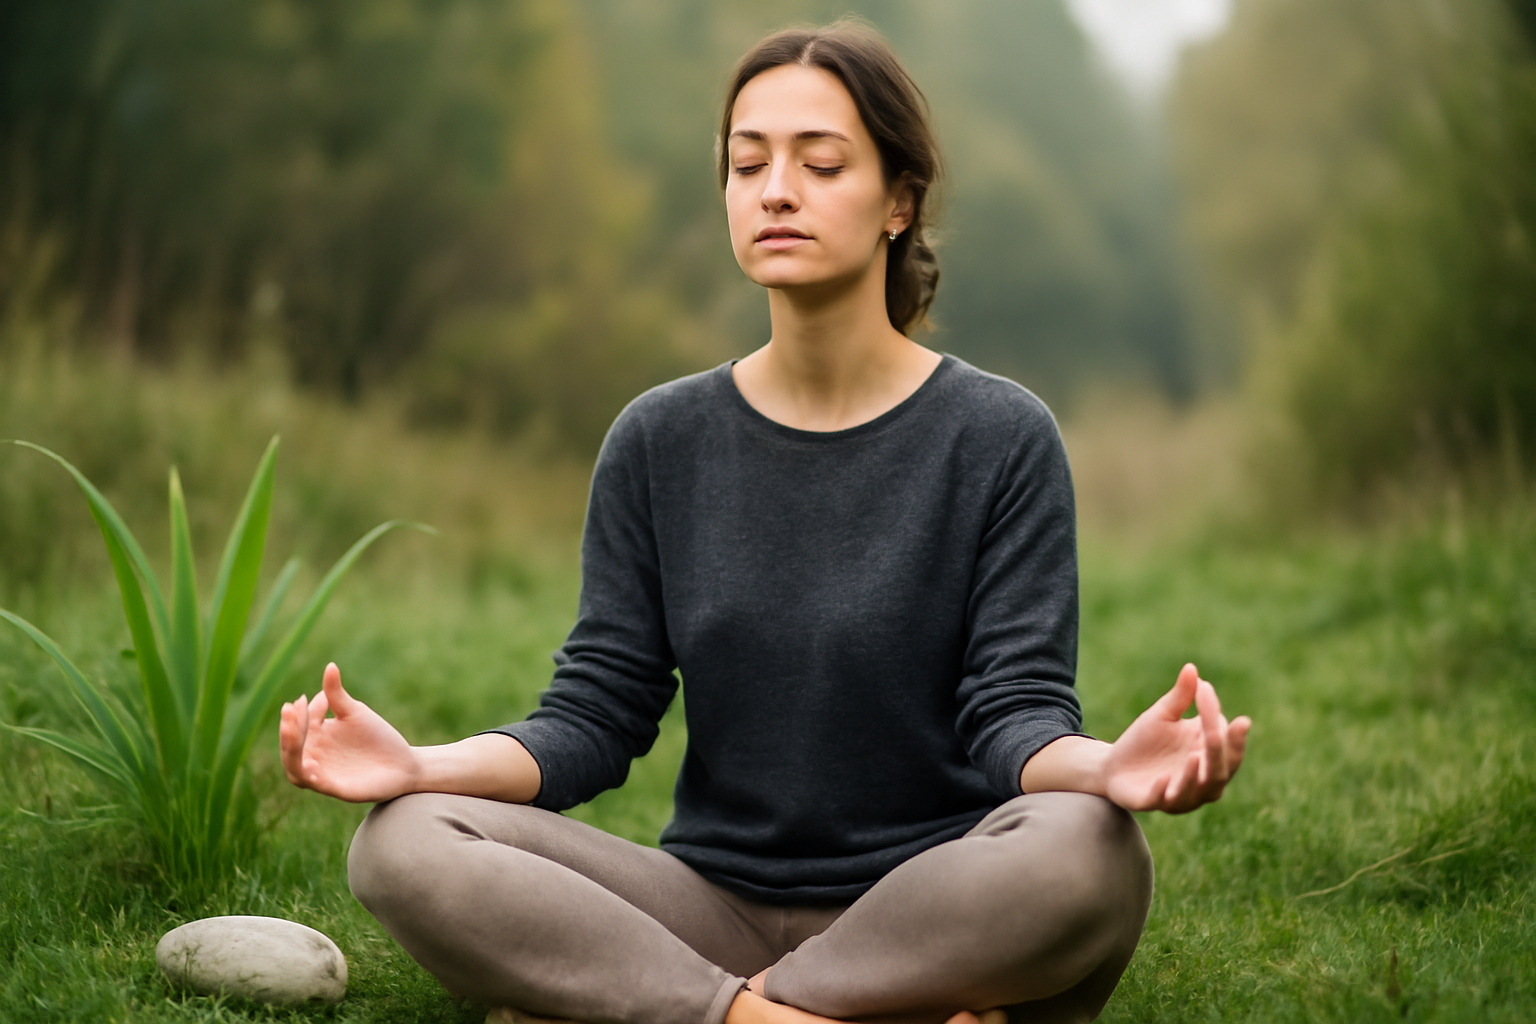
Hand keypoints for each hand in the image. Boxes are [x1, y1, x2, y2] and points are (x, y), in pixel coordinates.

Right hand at [279, 662, 420, 802]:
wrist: (403, 762)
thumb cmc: (376, 737)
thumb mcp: (354, 712)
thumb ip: (337, 695)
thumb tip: (330, 665)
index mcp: (316, 736)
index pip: (298, 724)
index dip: (299, 711)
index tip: (308, 698)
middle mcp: (314, 755)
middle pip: (290, 745)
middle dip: (289, 727)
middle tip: (293, 708)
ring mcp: (322, 774)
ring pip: (295, 767)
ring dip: (290, 749)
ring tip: (291, 730)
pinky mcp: (336, 789)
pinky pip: (317, 784)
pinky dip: (310, 775)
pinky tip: (311, 763)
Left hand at [1103, 663, 1250, 813]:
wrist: (1112, 766)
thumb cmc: (1145, 740)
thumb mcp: (1162, 715)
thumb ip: (1180, 697)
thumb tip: (1191, 668)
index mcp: (1208, 756)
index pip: (1223, 739)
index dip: (1216, 716)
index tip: (1204, 689)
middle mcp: (1202, 780)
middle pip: (1221, 768)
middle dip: (1221, 749)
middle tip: (1215, 725)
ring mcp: (1180, 795)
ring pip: (1198, 790)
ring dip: (1196, 775)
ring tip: (1194, 755)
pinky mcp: (1153, 803)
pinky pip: (1162, 800)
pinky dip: (1165, 791)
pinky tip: (1164, 780)